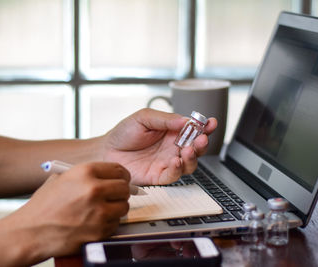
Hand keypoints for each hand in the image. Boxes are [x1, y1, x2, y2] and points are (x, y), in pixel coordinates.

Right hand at [0, 162, 130, 263]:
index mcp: (85, 172)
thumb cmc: (44, 206)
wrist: (31, 232)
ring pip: (123, 207)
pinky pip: (115, 224)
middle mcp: (94, 190)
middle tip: (113, 195)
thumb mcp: (61, 179)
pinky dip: (109, 224)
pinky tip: (94, 222)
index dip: (121, 175)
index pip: (118, 169)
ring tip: (100, 210)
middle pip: (124, 188)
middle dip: (120, 192)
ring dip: (116, 208)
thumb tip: (108, 176)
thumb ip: (86, 175)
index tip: (121, 179)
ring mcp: (98, 212)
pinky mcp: (99, 231)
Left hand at [102, 108, 216, 184]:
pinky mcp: (160, 176)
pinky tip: (175, 161)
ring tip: (187, 150)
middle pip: (196, 148)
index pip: (194, 129)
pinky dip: (178, 169)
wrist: (106, 151)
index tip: (211, 123)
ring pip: (190, 163)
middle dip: (202, 143)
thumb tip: (185, 120)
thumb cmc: (124, 133)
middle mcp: (173, 148)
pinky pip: (174, 175)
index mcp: (172, 132)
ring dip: (193, 157)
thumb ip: (164, 119)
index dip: (205, 127)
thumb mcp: (144, 118)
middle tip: (201, 139)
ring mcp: (167, 162)